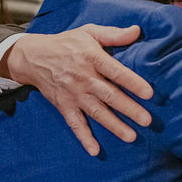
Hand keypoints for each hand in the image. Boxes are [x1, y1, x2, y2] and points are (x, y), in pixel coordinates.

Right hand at [4, 25, 153, 155]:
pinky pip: (75, 123)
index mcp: (92, 58)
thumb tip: (137, 31)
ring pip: (96, 112)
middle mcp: (83, 78)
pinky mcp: (63, 106)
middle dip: (128, 109)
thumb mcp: (88, 32)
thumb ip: (113, 34)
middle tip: (146, 121)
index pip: (115, 72)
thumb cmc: (66, 43)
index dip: (132, 82)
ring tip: (131, 137)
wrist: (34, 57)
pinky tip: (95, 150)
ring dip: (113, 125)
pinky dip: (84, 137)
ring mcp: (73, 94)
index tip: (148, 93)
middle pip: (109, 95)